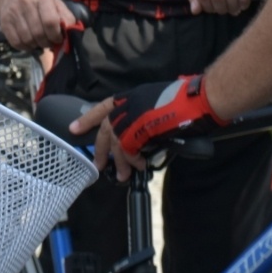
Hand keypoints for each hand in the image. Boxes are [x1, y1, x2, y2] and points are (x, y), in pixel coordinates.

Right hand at [0, 0, 77, 50]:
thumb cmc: (37, 0)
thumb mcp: (54, 2)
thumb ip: (66, 16)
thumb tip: (72, 33)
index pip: (51, 22)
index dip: (56, 35)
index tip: (58, 39)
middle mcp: (26, 3)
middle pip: (39, 33)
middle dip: (47, 43)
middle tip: (48, 42)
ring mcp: (13, 12)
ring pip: (27, 40)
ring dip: (36, 46)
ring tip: (39, 41)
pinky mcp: (4, 22)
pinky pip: (16, 43)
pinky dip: (25, 47)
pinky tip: (28, 42)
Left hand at [71, 76, 221, 181]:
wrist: (197, 100)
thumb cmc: (184, 98)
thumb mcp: (154, 101)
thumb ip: (142, 113)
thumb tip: (139, 130)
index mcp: (129, 97)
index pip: (102, 108)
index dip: (87, 118)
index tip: (74, 128)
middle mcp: (126, 107)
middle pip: (105, 130)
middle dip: (100, 149)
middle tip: (97, 163)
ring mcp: (131, 119)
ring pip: (117, 145)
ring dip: (119, 162)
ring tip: (120, 175)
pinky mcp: (139, 134)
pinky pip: (130, 152)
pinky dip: (133, 162)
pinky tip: (139, 166)